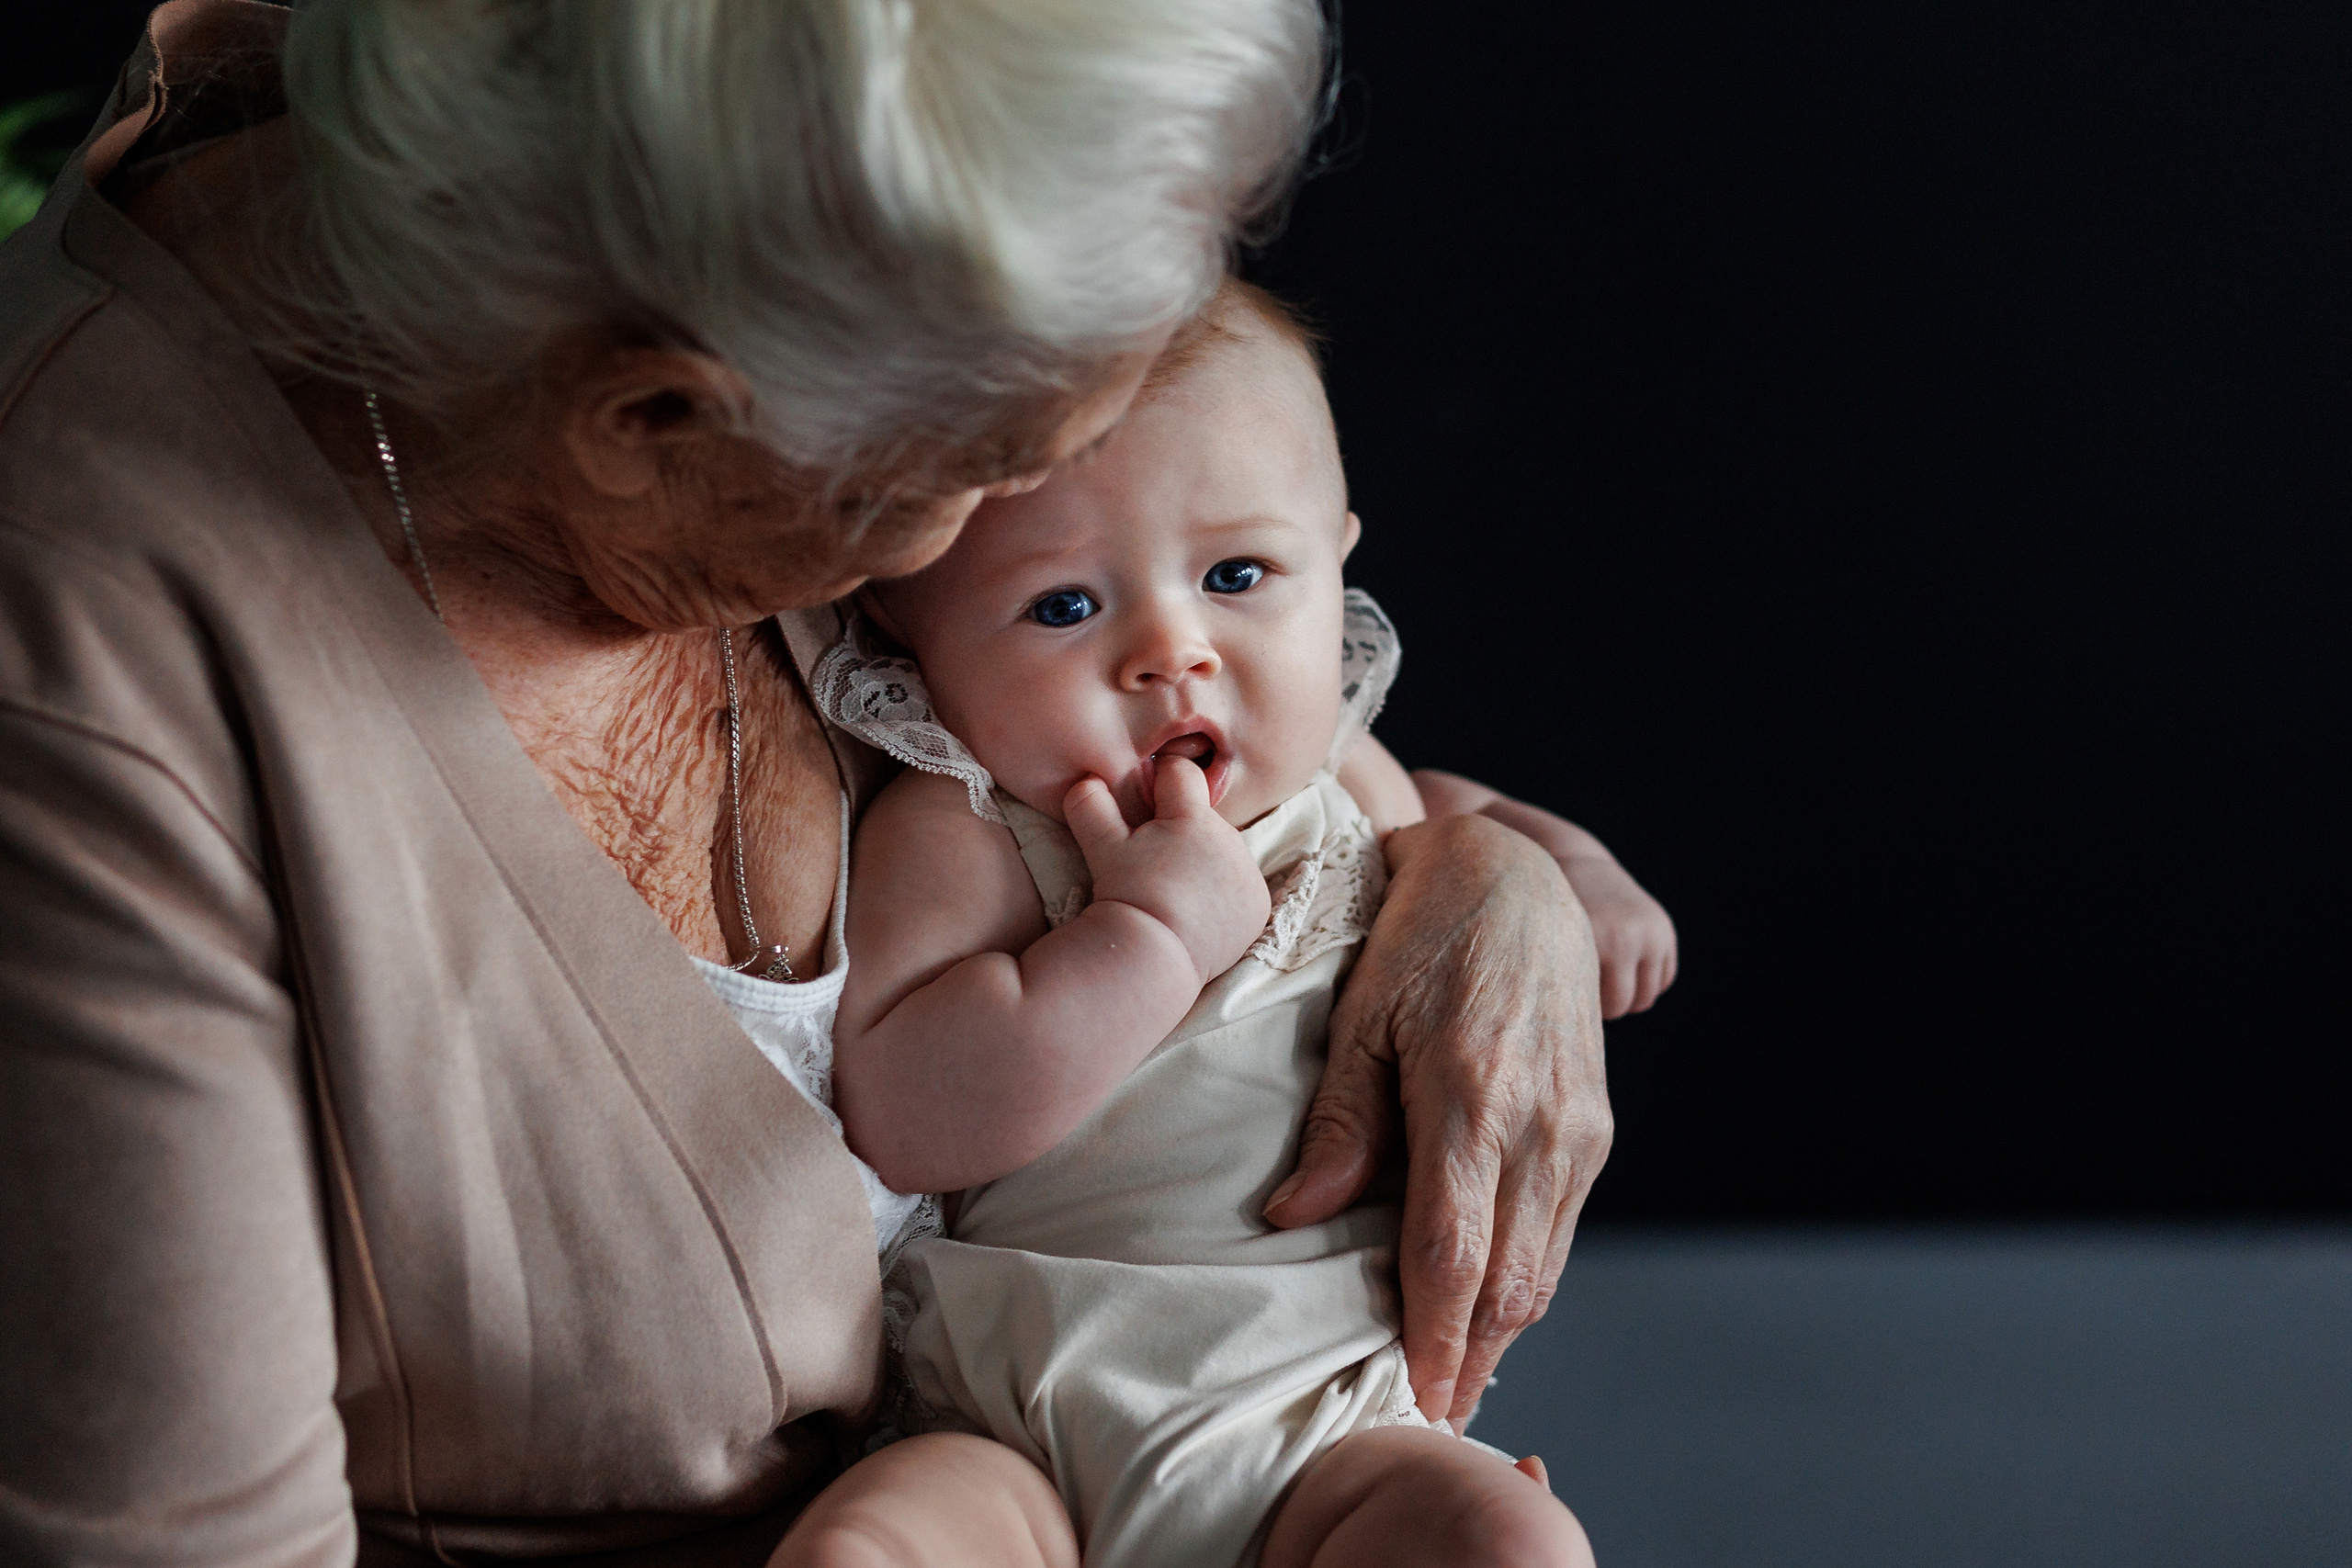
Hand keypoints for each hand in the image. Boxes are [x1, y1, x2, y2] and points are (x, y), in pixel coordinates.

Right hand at [1064, 756, 1270, 983]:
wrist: (1156, 956)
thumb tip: (1085, 779)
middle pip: (1203, 819)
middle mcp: (1230, 839)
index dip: (1161, 780)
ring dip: (1203, 861)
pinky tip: (1198, 911)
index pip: (1182, 774)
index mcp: (1194, 817)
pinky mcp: (1259, 906)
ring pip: (1223, 852)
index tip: (1147, 797)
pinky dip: (1223, 893)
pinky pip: (1240, 886)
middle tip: (1154, 859)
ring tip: (1174, 889)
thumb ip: (1092, 807)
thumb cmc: (1127, 896)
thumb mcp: (1102, 848)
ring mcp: (1248, 874)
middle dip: (1181, 829)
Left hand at [1263, 814, 1610, 1427]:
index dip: (1432, 1337)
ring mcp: (1581, 1128)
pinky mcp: (1596, 1126)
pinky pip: (1560, 1229)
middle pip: (1510, 1280)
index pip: (1453, 1252)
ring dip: (1501, 1331)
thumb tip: (1296, 1216)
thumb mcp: (1362, 1012)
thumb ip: (1340, 1120)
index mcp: (1473, 1092)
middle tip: (1424, 1417)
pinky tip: (1487, 1308)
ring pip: (1544, 1266)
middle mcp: (1543, 1121)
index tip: (1409, 1401)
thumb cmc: (1421, 933)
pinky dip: (1526, 1280)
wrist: (1519, 877)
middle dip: (1469, 1359)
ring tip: (1450, 1380)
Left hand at [1558, 852, 1677, 1018]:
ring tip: (1601, 981)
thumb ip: (1563, 981)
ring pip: (1647, 997)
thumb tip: (1571, 1032)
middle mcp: (1630, 937)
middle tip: (1585, 994)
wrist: (1577, 865)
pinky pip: (1664, 979)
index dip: (1585, 1013)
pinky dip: (1646, 982)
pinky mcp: (1666, 929)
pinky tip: (1622, 967)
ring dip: (1627, 997)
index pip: (1602, 1006)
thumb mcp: (1551, 944)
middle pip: (1626, 1005)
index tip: (1568, 1005)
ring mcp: (1653, 932)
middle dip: (1606, 1007)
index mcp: (1597, 941)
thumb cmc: (1553, 914)